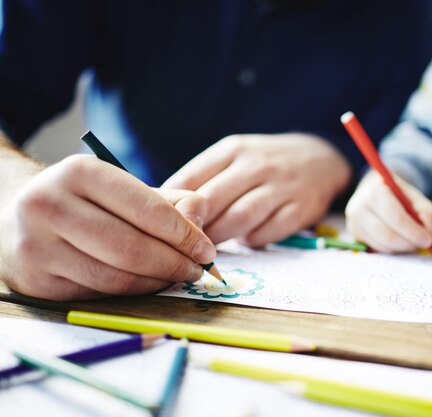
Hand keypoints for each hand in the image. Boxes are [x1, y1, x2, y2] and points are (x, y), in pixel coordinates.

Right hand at [0, 155, 215, 300]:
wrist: (19, 218)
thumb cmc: (86, 202)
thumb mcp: (125, 189)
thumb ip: (170, 201)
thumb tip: (201, 219)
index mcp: (78, 172)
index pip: (145, 208)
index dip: (183, 234)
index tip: (207, 250)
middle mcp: (49, 205)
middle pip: (131, 248)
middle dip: (174, 263)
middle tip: (198, 270)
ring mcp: (36, 245)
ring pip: (116, 276)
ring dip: (157, 282)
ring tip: (179, 277)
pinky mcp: (35, 280)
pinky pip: (98, 293)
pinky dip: (132, 292)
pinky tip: (149, 284)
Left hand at [162, 133, 351, 245]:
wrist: (321, 159)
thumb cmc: (265, 163)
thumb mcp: (234, 157)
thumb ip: (203, 178)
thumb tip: (162, 207)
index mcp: (233, 149)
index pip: (191, 178)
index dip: (172, 205)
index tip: (159, 225)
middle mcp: (257, 164)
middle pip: (212, 200)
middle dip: (192, 226)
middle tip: (177, 245)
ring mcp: (281, 187)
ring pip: (239, 218)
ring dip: (219, 238)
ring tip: (206, 250)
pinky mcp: (300, 209)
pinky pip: (268, 232)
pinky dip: (252, 241)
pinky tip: (246, 242)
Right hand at [345, 170, 431, 252]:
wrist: (375, 189)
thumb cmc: (398, 195)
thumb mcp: (417, 199)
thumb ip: (426, 215)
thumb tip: (427, 236)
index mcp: (376, 192)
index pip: (396, 218)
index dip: (413, 232)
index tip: (427, 239)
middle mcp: (360, 207)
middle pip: (386, 235)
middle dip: (407, 244)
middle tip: (421, 244)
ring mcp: (354, 221)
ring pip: (381, 244)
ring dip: (400, 248)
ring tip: (411, 241)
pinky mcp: (354, 233)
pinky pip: (375, 247)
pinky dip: (391, 248)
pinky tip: (398, 240)